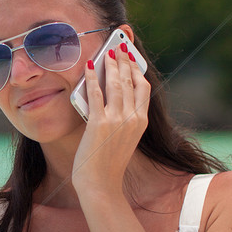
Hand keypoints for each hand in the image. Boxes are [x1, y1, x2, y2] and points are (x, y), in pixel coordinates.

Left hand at [72, 42, 149, 200]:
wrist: (101, 184)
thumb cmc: (109, 164)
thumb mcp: (124, 139)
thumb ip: (123, 120)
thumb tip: (112, 99)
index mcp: (141, 123)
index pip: (143, 89)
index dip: (137, 70)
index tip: (132, 59)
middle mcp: (132, 119)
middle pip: (130, 81)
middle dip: (124, 61)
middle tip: (119, 47)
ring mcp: (116, 120)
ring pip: (115, 84)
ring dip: (111, 65)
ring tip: (107, 52)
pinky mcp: (99, 123)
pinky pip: (96, 93)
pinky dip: (92, 77)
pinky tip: (89, 66)